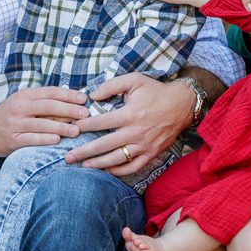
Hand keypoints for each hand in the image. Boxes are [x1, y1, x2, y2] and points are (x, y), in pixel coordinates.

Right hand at [0, 87, 89, 156]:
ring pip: (41, 124)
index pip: (50, 92)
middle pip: (48, 106)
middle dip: (69, 110)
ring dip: (61, 127)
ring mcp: (14, 124)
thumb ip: (43, 101)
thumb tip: (73, 101)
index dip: (68, 95)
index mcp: (25, 95)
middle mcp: (19, 107)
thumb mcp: (23, 102)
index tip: (83, 99)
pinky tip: (57, 141)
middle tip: (85, 114)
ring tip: (77, 130)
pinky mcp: (11, 140)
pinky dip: (45, 140)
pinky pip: (30, 139)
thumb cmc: (10, 116)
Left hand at [64, 74, 195, 174]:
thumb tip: (92, 95)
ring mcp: (144, 144)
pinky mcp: (152, 153)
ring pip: (116, 159)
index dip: (83, 126)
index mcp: (129, 113)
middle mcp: (135, 132)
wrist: (182, 104)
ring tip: (83, 166)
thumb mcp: (134, 80)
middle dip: (83, 152)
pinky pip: (133, 166)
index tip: (71, 129)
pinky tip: (106, 171)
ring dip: (98, 164)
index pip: (100, 123)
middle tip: (67, 157)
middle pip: (104, 145)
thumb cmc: (156, 90)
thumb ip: (111, 85)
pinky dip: (119, 171)